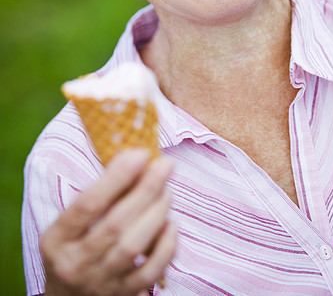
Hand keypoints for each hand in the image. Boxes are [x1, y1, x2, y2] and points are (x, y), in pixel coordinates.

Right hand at [41, 149, 175, 294]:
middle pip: (115, 224)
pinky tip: (170, 224)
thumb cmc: (73, 249)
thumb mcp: (69, 225)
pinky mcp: (123, 295)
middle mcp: (75, 263)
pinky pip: (150, 272)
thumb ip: (97, 196)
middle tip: (165, 165)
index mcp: (57, 239)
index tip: (140, 154)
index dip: (116, 177)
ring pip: (133, 246)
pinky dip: (165, 246)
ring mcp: (100, 282)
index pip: (87, 204)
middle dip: (145, 190)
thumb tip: (133, 159)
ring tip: (167, 191)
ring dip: (156, 213)